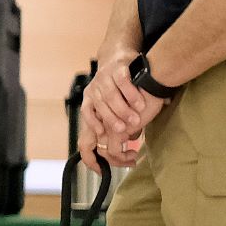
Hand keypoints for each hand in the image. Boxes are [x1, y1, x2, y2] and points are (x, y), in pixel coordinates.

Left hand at [79, 57, 161, 172]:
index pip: (85, 140)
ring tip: (137, 121)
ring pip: (109, 101)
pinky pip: (122, 84)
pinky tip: (140, 104)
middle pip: (99, 119)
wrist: (120, 59)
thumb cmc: (121, 91)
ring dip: (123, 113)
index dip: (91, 157)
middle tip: (128, 138)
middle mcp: (92, 96)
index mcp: (90, 110)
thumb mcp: (115, 112)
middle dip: (114, 131)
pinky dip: (131, 95)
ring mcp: (102, 81)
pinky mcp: (116, 69)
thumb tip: (125, 145)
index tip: (105, 166)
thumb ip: (117, 128)